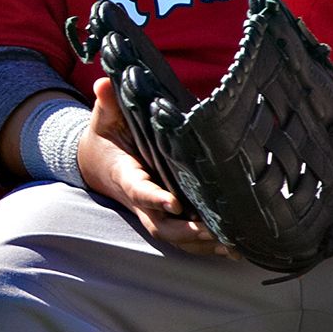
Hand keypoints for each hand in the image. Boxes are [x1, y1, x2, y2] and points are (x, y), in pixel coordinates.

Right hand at [78, 78, 235, 257]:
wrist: (97, 163)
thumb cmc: (106, 137)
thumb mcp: (104, 117)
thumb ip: (107, 103)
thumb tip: (104, 84)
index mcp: (126, 176)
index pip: (140, 191)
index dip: (156, 199)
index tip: (175, 203)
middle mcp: (139, 201)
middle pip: (161, 225)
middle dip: (188, 232)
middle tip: (216, 232)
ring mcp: (152, 212)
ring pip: (175, 236)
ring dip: (202, 244)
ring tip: (233, 246)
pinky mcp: (165, 216)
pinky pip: (185, 237)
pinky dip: (207, 245)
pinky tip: (234, 247)